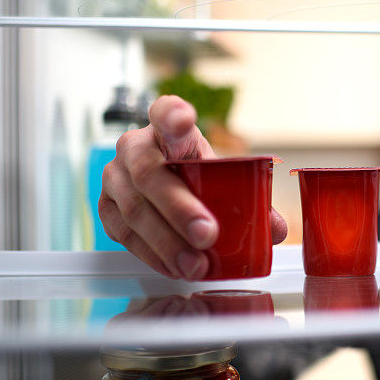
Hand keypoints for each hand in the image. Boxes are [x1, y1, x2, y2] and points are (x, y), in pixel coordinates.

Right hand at [99, 95, 287, 279]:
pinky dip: (152, 254)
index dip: (172, 115)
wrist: (161, 181)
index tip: (183, 118)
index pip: (166, 113)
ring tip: (195, 264)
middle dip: (180, 209)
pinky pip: (124, 234)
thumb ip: (251, 198)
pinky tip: (174, 266)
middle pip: (150, 174)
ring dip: (167, 243)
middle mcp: (135, 146)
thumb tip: (273, 228)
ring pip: (135, 210)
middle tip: (207, 234)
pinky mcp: (105, 207)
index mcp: (168, 128)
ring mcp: (115, 176)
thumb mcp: (221, 174)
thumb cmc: (194, 173)